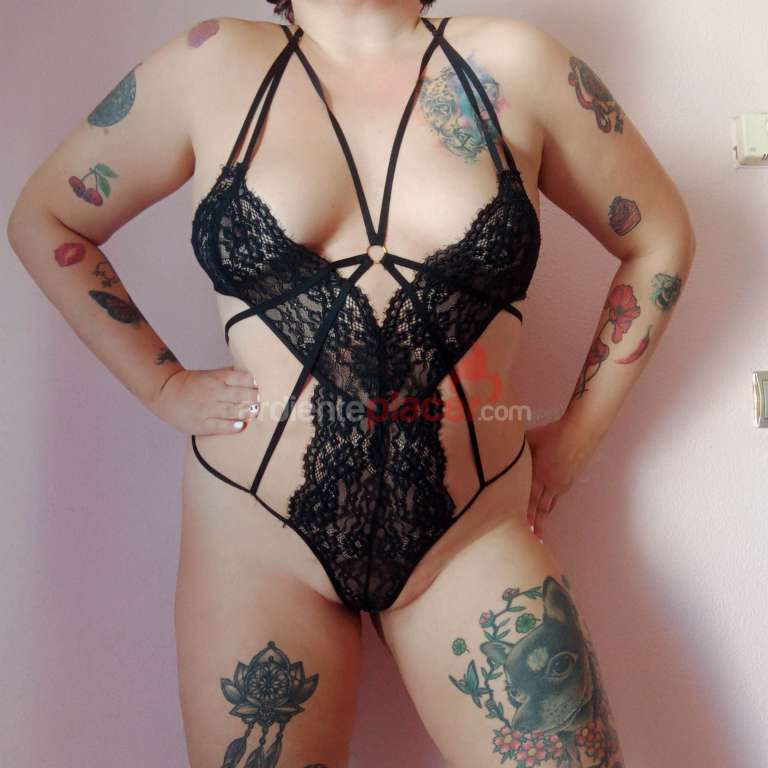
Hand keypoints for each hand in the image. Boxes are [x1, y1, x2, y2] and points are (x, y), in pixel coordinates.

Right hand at [147, 366, 260, 434]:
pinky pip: (219, 426)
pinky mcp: (201, 423)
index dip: (255, 383)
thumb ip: (233, 376)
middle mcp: (214, 392)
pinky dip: (231, 426)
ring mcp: (207, 408)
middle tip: (266, 403)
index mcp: (219, 378)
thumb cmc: (195, 383)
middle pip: (240, 395)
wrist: (166, 392)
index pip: (242, 379)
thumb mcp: (213, 374)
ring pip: (232, 410)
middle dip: (254, 399)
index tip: (265, 388)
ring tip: (255, 413)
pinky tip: (240, 426)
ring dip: (246, 412)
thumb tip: (257, 376)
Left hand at [525, 419, 595, 539]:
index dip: (523, 515)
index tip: (518, 529)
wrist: (580, 432)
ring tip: (538, 535)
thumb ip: (517, 448)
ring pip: (549, 506)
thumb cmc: (553, 433)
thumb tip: (501, 449)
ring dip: (542, 520)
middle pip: (539, 509)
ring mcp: (560, 483)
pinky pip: (556, 498)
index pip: (528, 499)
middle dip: (534, 525)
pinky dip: (549, 507)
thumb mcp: (529, 439)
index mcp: (539, 474)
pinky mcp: (568, 481)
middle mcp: (550, 483)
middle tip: (529, 541)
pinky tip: (546, 513)